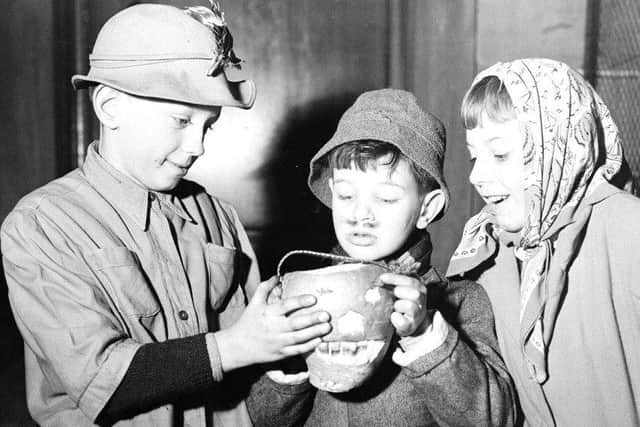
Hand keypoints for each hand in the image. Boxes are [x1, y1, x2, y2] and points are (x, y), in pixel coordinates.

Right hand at [215, 276, 330, 371]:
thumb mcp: (254, 303)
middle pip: (295, 323)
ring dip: (314, 332)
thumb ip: (265, 288)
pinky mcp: (280, 354)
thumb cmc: (248, 322)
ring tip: (327, 326)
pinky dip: (309, 346)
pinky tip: (319, 340)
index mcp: (268, 313)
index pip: (285, 306)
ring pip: (299, 338)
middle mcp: (273, 328)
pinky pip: (297, 351)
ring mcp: (278, 342)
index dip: (299, 302)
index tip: (313, 298)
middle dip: (312, 319)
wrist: (237, 347)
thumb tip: (278, 277)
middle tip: (326, 315)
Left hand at [379, 272, 430, 336]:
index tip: (382, 278)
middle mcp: (421, 300)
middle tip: (393, 295)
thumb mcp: (402, 289)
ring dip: (398, 305)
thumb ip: (395, 283)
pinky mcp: (411, 325)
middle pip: (414, 293)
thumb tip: (380, 279)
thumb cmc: (402, 302)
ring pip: (410, 306)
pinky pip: (402, 322)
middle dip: (399, 292)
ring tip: (394, 307)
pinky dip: (396, 319)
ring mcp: (418, 314)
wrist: (410, 322)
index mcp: (419, 288)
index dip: (395, 278)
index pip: (410, 281)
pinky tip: (394, 316)